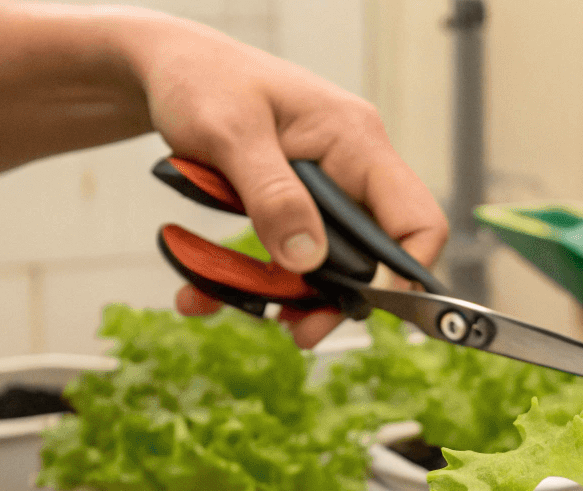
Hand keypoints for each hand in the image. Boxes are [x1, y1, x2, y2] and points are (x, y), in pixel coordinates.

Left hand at [122, 21, 447, 347]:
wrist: (167, 69)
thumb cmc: (202, 80)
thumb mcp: (229, 133)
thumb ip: (271, 195)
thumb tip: (306, 259)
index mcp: (354, 141)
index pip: (415, 217)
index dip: (405, 269)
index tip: (366, 304)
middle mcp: (348, 170)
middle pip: (371, 255)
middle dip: (336, 298)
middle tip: (300, 330)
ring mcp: (320, 192)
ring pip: (326, 265)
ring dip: (290, 296)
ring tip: (255, 313)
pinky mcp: (290, 208)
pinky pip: (281, 257)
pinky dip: (247, 280)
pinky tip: (201, 293)